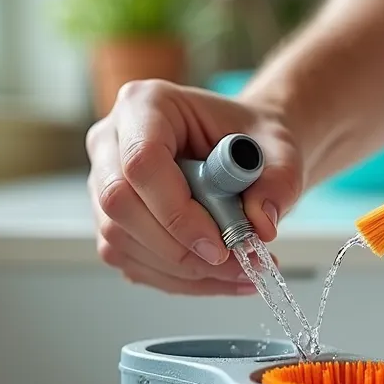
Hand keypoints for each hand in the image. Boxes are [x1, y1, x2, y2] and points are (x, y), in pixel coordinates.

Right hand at [86, 80, 303, 294]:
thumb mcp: (280, 151)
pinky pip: (131, 262)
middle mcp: (112, 141)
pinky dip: (179, 279)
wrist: (245, 154)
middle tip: (232, 263)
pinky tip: (220, 276)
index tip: (219, 245)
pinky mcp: (110, 221)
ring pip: (120, 241)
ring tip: (239, 272)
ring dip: (183, 270)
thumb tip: (260, 224)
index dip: (176, 212)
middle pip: (119, 204)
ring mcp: (103, 182)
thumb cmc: (252, 141)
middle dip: (178, 247)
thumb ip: (278, 183)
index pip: (142, 162)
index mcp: (145, 104)